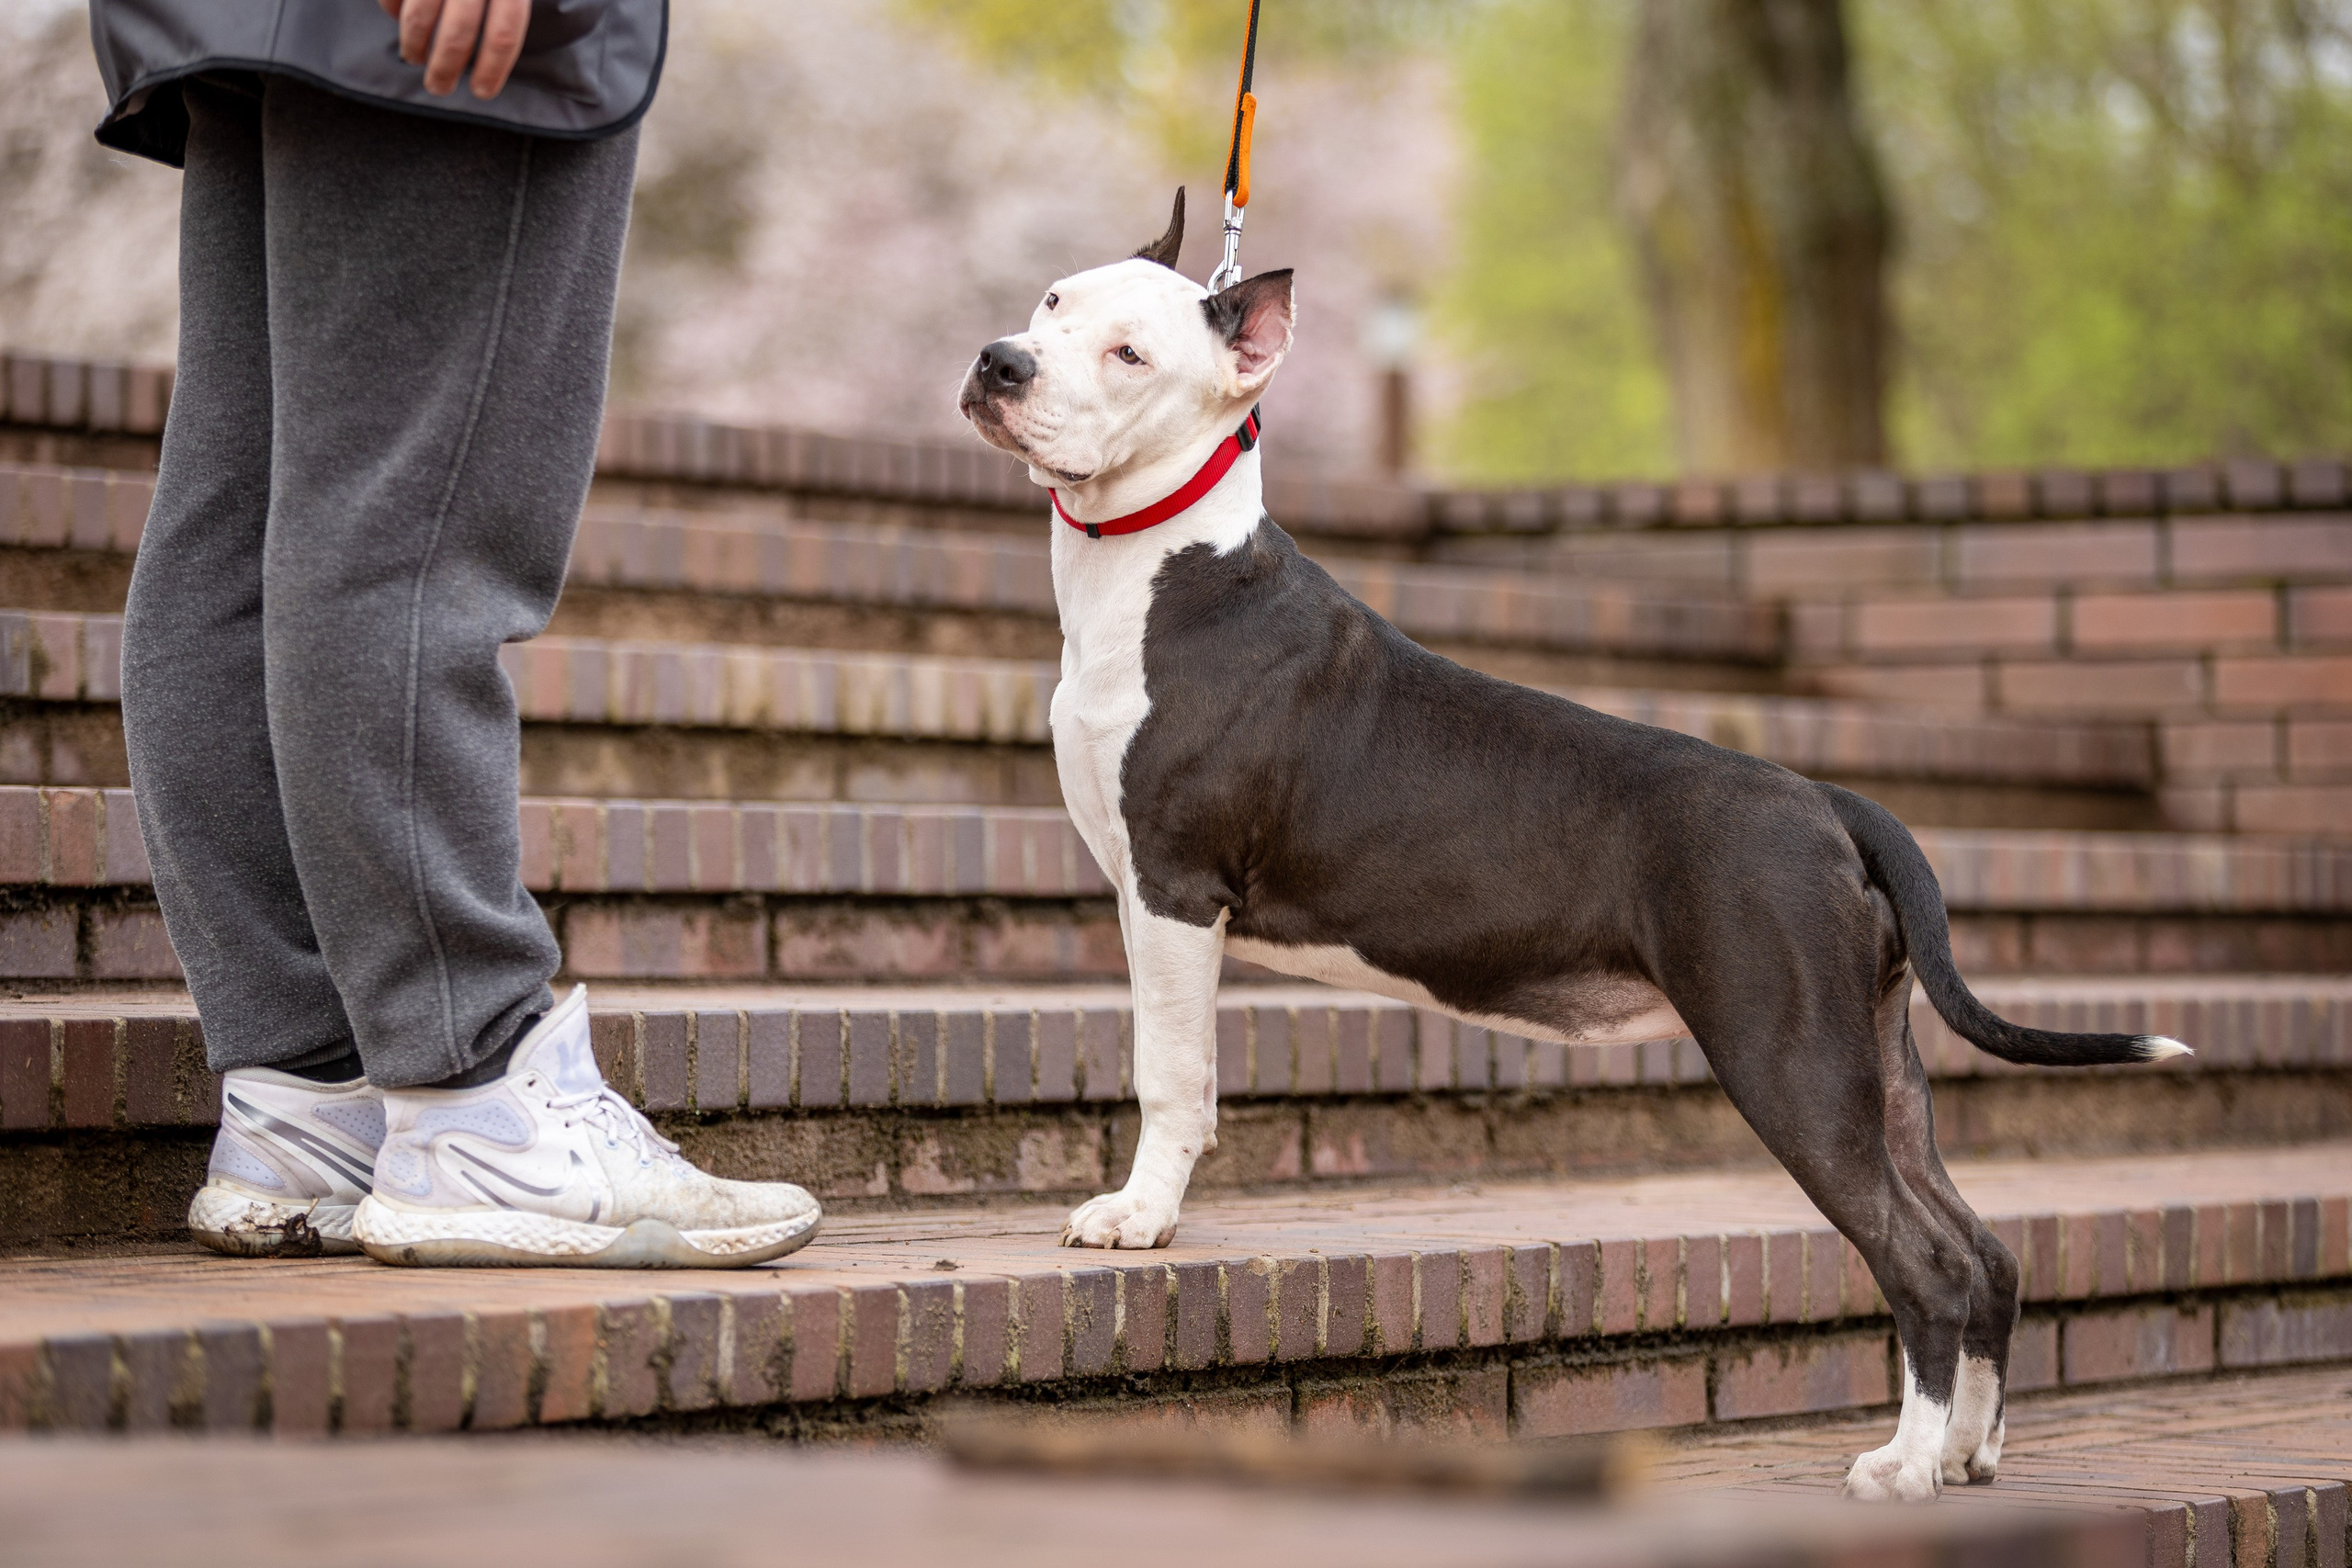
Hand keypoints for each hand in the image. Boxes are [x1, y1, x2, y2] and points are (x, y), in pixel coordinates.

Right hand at [378, 0, 531, 99]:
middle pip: (458, 34)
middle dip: (445, 69)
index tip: (482, 93)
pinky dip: (392, 11)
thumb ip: (509, 7)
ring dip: (414, 46)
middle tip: (439, 88)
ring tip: (414, 57)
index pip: (504, 35)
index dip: (492, 70)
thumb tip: (504, 51)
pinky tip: (398, 20)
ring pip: (419, 18)